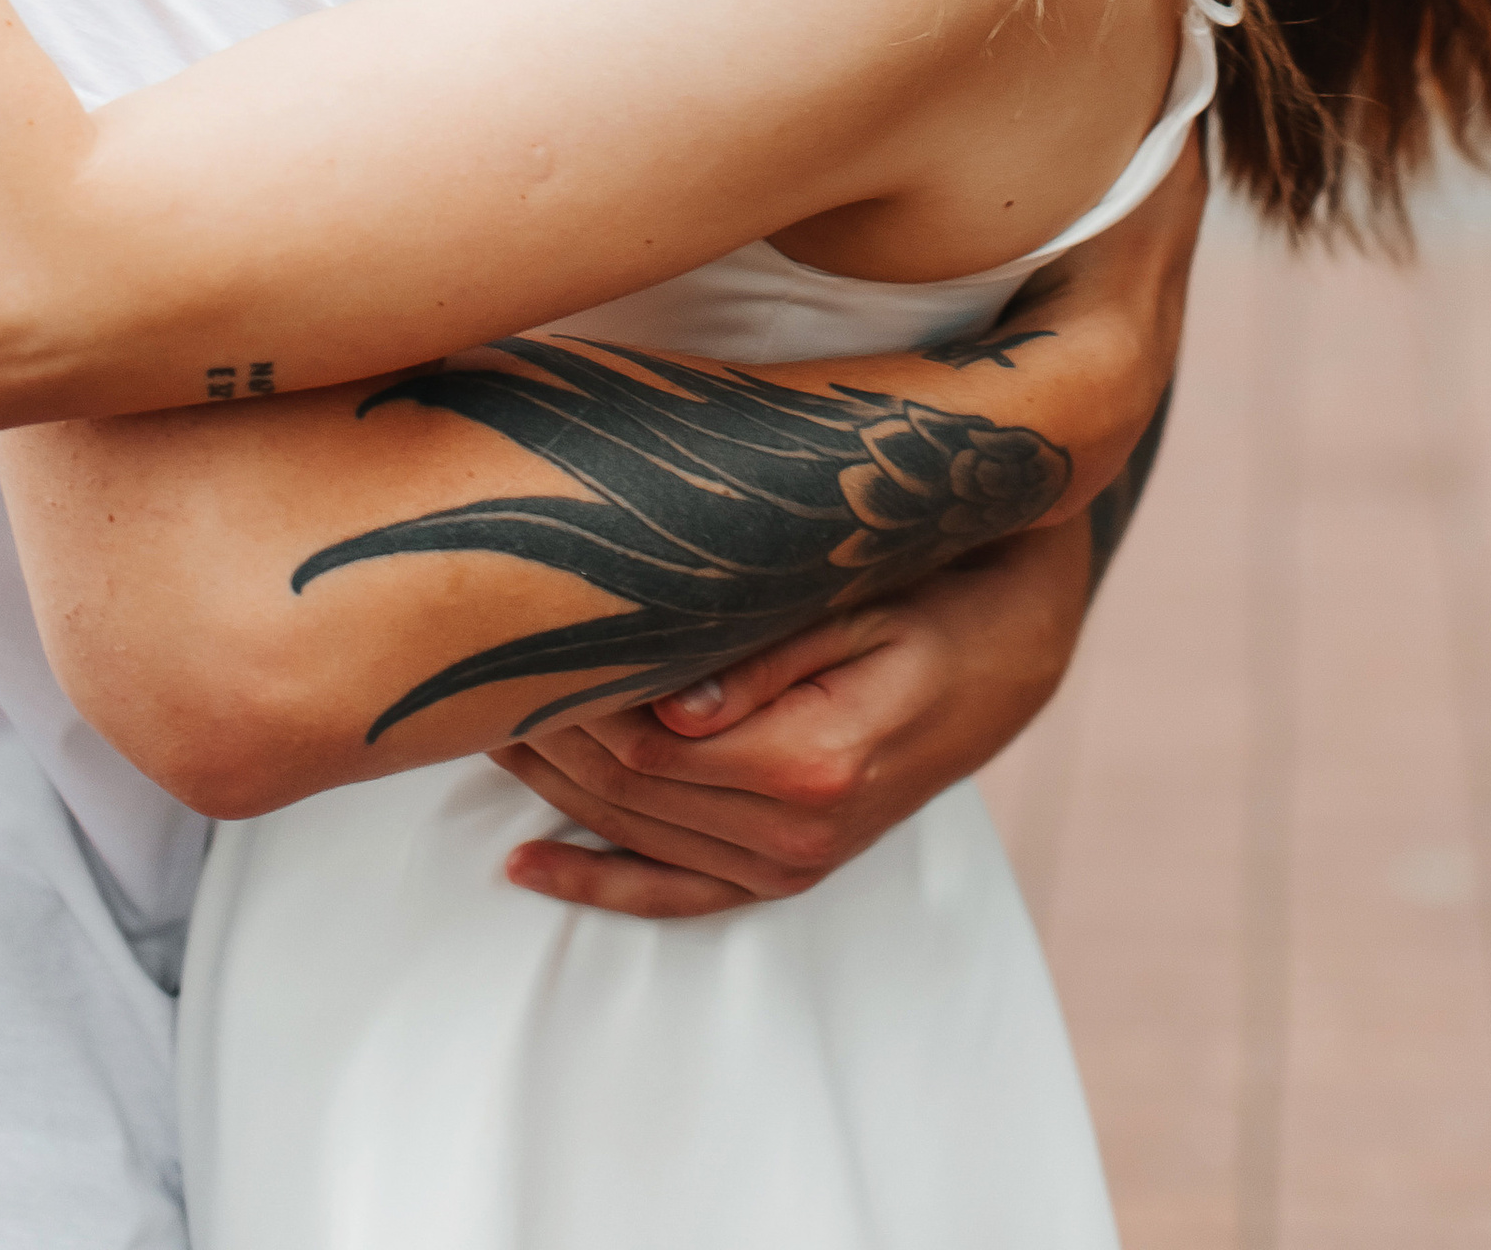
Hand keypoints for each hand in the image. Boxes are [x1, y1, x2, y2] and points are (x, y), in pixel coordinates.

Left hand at [493, 522, 1094, 919]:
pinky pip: (675, 895)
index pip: (647, 744)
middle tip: (474, 668)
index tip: (511, 636)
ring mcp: (792, 861)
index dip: (571, 696)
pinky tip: (526, 868)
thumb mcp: (862, 602)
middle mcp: (798, 832)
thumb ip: (764, 657)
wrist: (1016, 645)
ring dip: (552, 787)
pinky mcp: (787, 870)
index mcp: (813, 763)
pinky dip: (598, 884)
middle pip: (628, 790)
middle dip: (545, 733)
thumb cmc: (938, 595)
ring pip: (635, 834)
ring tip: (478, 724)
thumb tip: (666, 705)